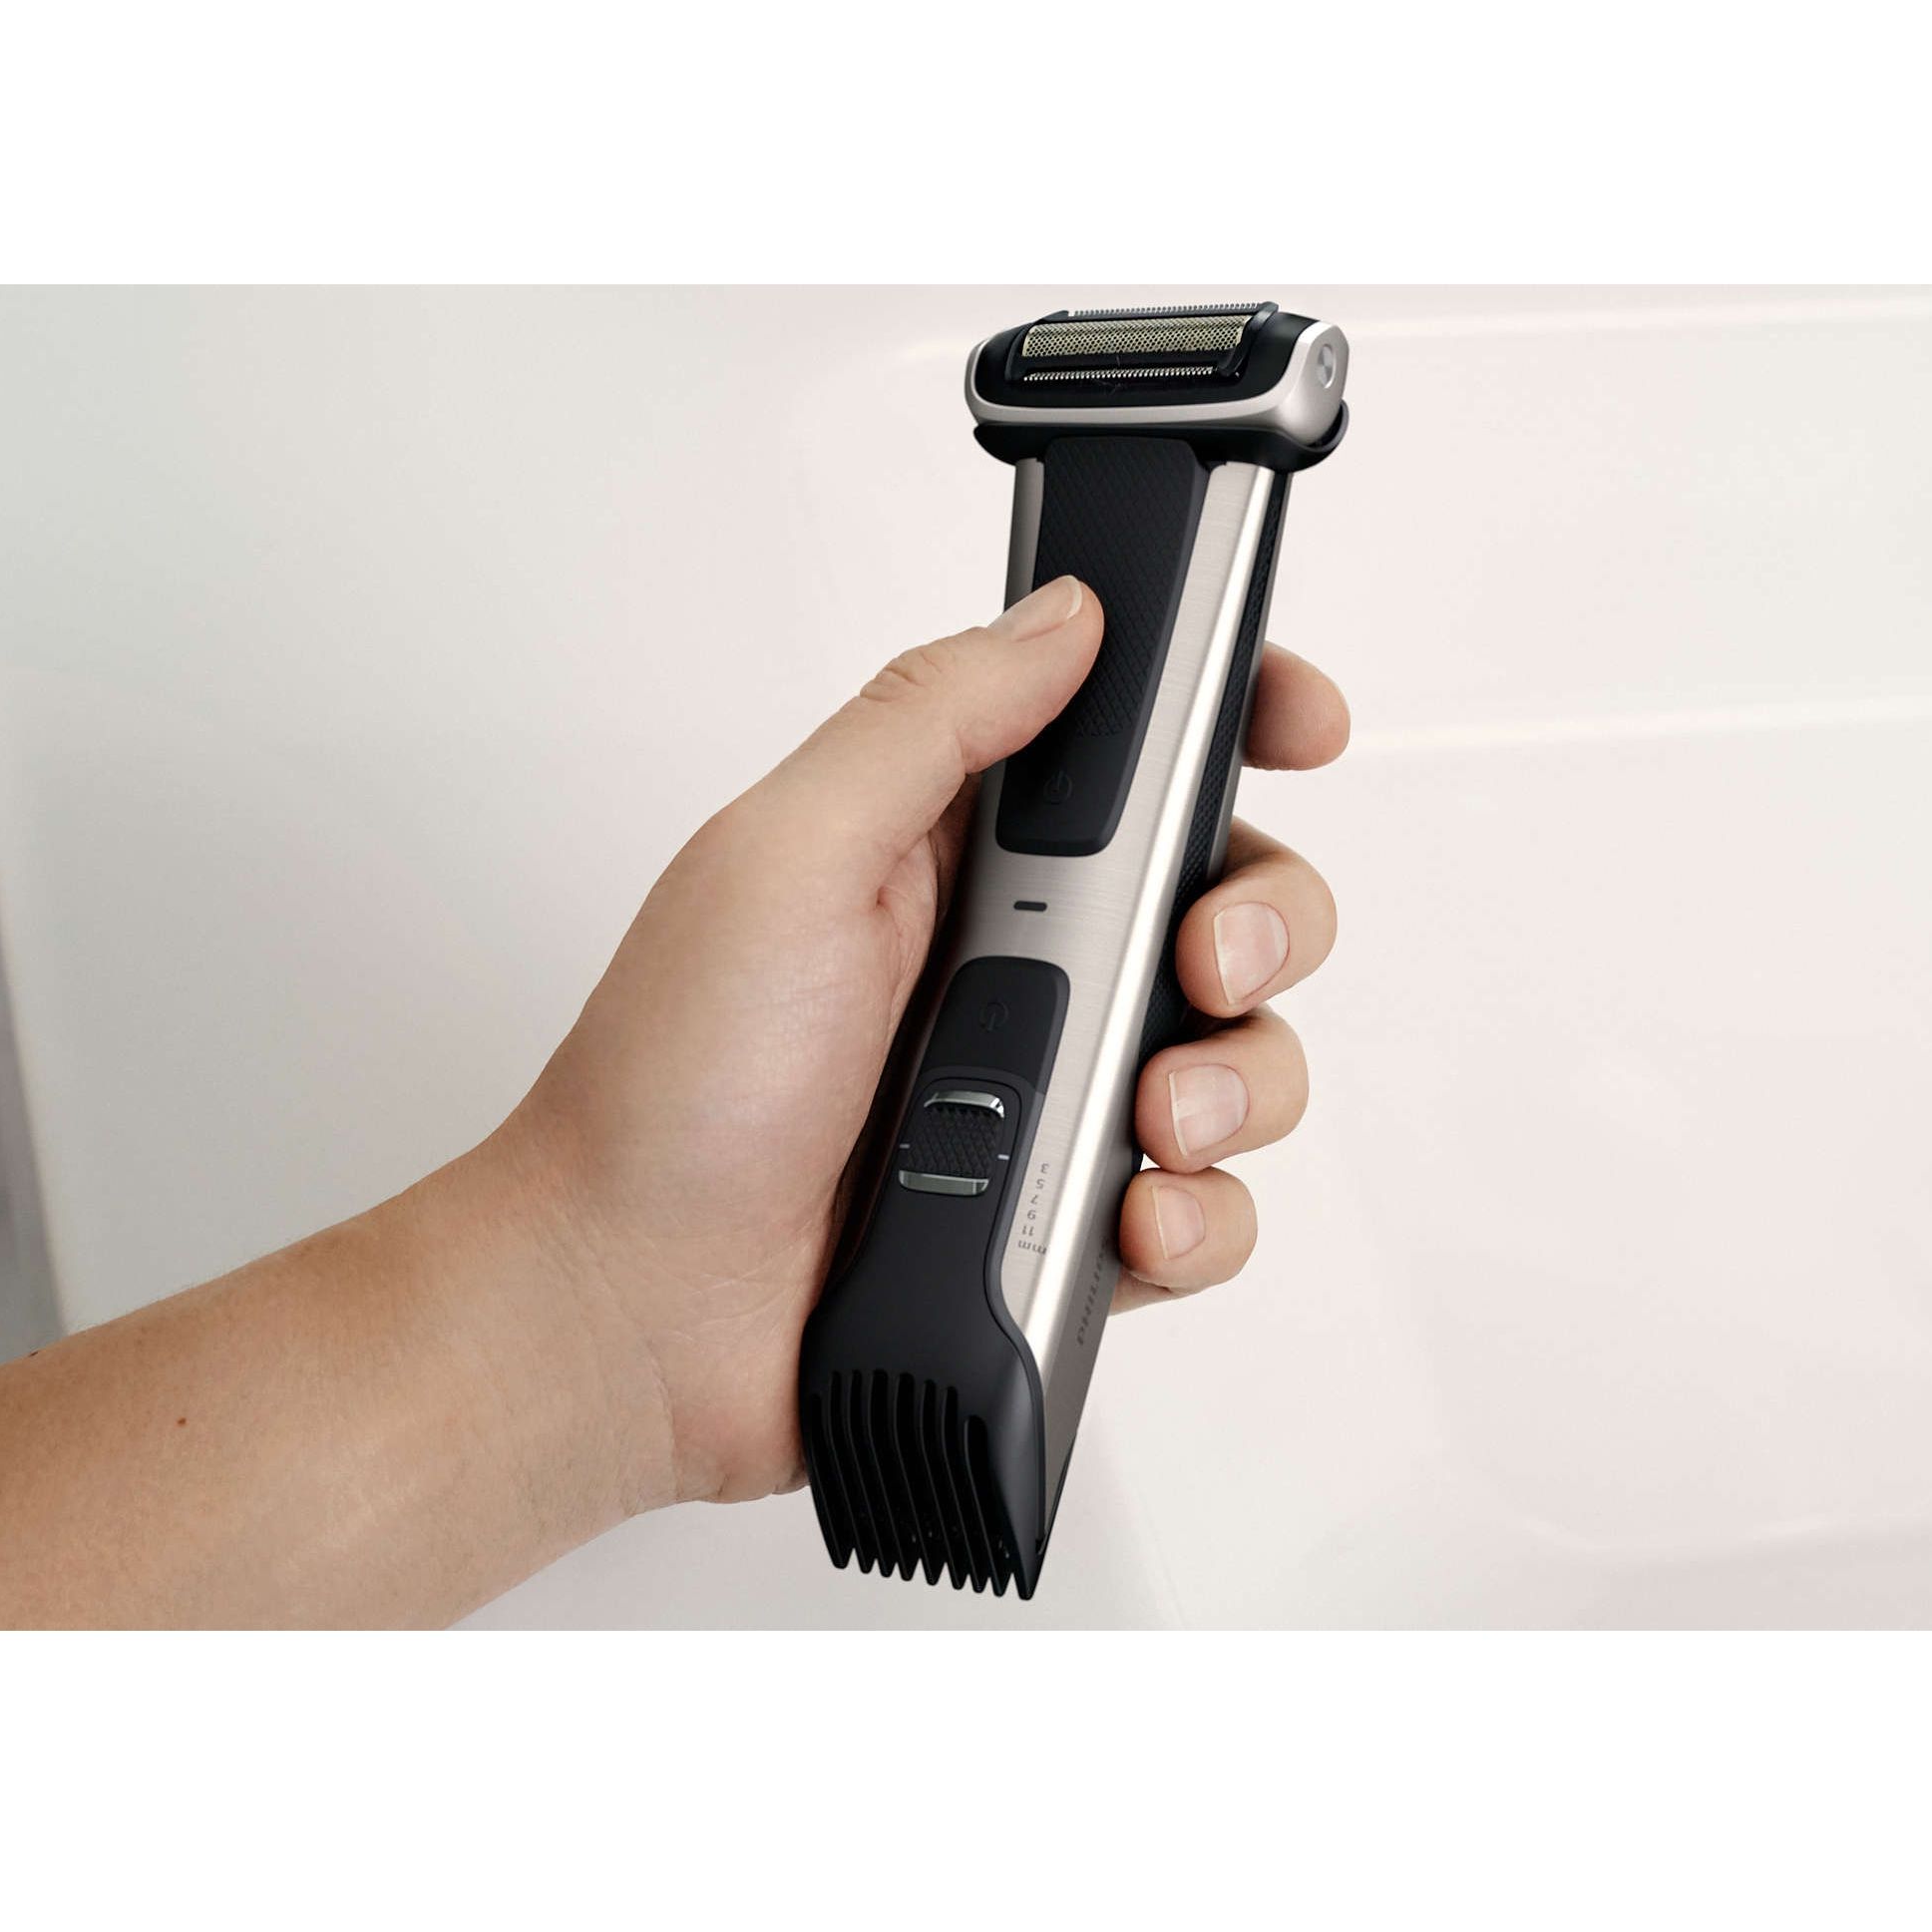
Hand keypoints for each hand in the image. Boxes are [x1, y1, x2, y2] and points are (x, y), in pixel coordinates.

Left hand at [505, 572, 1347, 1508]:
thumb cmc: (670, 1089)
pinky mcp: (1071, 1220)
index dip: (1239, 723)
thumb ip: (930, 718)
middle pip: (1230, 902)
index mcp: (956, 854)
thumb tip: (1064, 616)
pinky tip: (1131, 1221)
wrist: (634, 1316)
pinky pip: (1210, 1209)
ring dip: (1238, 1083)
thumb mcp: (786, 855)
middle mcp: (1020, 964)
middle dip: (1261, 924)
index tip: (1298, 727)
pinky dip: (1199, 1218)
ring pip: (1245, 1058)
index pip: (1137, 755)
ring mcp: (1052, 1097)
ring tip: (1150, 1120)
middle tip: (1201, 960)